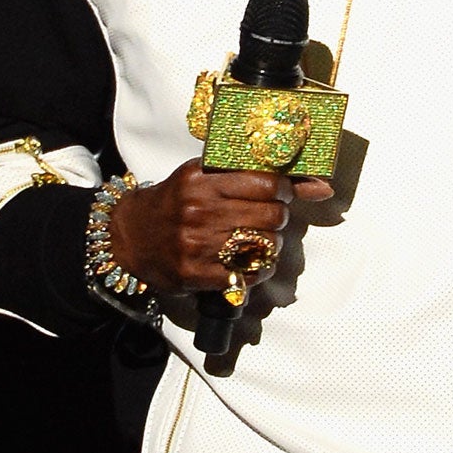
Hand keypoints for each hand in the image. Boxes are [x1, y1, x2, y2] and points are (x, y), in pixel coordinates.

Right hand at [107, 158, 334, 292]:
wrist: (128, 236)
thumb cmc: (176, 201)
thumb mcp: (207, 177)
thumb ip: (260, 177)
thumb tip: (324, 187)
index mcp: (202, 179)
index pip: (267, 182)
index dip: (283, 190)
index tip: (279, 194)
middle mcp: (199, 209)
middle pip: (272, 216)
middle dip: (279, 218)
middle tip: (268, 219)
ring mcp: (196, 243)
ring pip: (264, 245)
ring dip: (270, 245)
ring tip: (256, 240)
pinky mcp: (194, 273)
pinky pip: (247, 275)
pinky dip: (256, 272)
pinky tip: (248, 264)